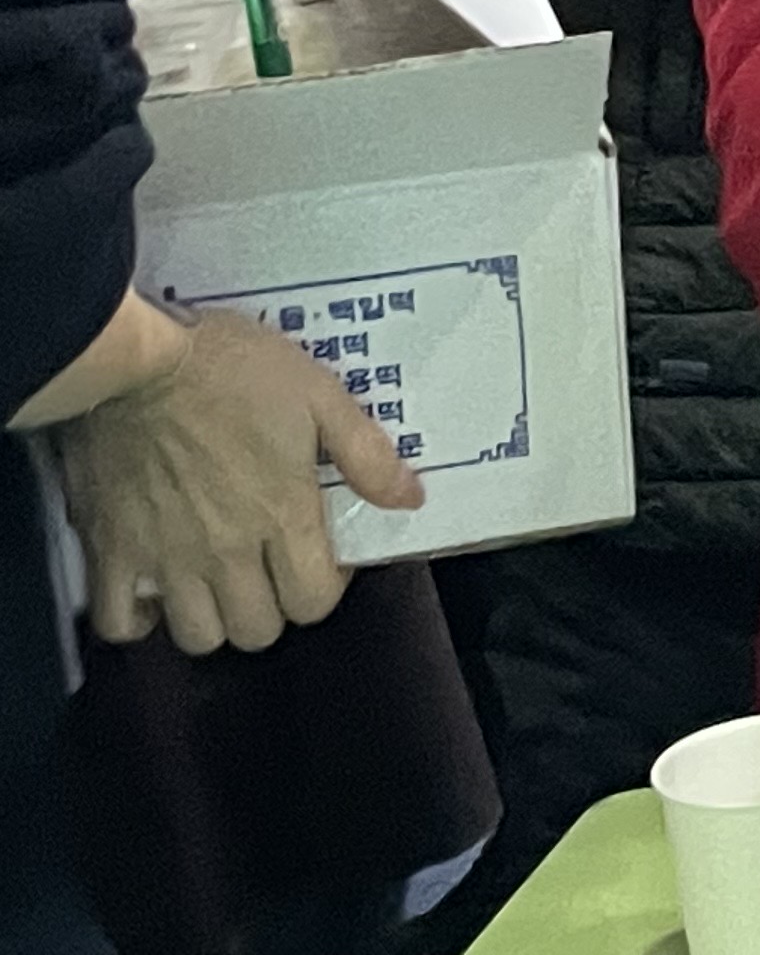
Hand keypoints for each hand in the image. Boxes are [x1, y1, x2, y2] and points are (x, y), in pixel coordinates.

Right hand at [59, 307, 418, 654]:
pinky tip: (155, 595)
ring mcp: (165, 557)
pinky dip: (138, 621)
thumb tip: (410, 500)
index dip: (324, 587)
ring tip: (218, 582)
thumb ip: (367, 455)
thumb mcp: (320, 395)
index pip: (313, 602)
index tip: (319, 556)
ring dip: (214, 618)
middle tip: (270, 568)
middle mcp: (225, 551)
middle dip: (274, 607)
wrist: (142, 360)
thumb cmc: (235, 370)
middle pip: (257, 630)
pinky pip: (118, 623)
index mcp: (281, 515)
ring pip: (197, 636)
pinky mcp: (111, 551)